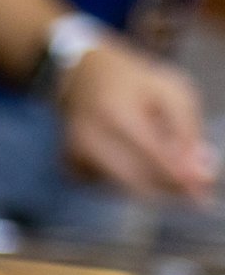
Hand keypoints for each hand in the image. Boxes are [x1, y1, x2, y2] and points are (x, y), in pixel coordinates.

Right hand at [60, 41, 217, 200]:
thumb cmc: (135, 84)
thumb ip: (188, 130)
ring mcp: (75, 157)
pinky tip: (129, 156)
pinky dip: (128, 180)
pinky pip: (110, 189)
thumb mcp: (172, 92)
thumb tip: (200, 175)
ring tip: (155, 153)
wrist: (83, 78)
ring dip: (149, 182)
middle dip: (168, 188)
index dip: (181, 178)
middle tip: (193, 188)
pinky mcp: (71, 170)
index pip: (153, 155)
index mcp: (116, 113)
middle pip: (136, 182)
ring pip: (124, 190)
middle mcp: (89, 139)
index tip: (203, 196)